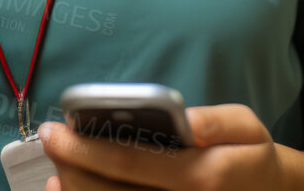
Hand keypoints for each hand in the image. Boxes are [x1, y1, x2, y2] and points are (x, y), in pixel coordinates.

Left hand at [40, 105, 303, 190]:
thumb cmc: (252, 157)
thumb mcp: (246, 127)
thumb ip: (215, 122)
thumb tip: (181, 119)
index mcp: (200, 175)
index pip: (130, 162)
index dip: (85, 148)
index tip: (55, 131)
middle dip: (71, 168)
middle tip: (51, 143)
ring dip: (76, 190)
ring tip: (57, 171)